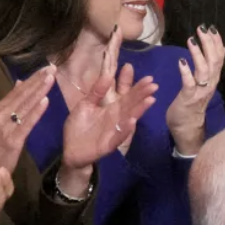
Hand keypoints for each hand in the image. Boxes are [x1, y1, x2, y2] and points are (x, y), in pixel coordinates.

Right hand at [0, 67, 54, 170]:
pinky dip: (36, 112)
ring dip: (39, 91)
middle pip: (22, 95)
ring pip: (25, 106)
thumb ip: (11, 104)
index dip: (33, 78)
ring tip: (51, 78)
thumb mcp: (0, 123)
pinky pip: (26, 124)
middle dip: (38, 80)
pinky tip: (46, 101)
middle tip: (53, 67)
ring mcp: (5, 128)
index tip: (48, 67)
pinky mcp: (12, 141)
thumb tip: (20, 83)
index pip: (18, 90)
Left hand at [60, 25, 157, 172]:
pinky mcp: (109, 144)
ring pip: (129, 118)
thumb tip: (108, 74)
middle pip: (131, 104)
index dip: (136, 86)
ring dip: (140, 110)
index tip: (148, 77)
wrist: (71, 149)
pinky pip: (119, 136)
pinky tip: (132, 121)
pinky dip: (126, 129)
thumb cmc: (79, 126)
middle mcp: (117, 118)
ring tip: (150, 100)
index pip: (127, 95)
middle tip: (153, 84)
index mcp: (112, 108)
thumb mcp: (86, 104)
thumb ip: (97, 91)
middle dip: (142, 95)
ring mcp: (115, 130)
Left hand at [166, 24, 224, 154]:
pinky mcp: (188, 98)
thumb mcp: (205, 82)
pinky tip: (182, 61)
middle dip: (209, 43)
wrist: (187, 126)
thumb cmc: (193, 102)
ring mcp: (200, 91)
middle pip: (214, 61)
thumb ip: (212, 66)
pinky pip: (189, 84)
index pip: (219, 57)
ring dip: (198, 54)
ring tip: (192, 40)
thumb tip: (223, 49)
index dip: (217, 42)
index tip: (212, 28)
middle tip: (201, 28)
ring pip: (203, 70)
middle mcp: (210, 83)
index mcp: (214, 78)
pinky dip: (186, 72)